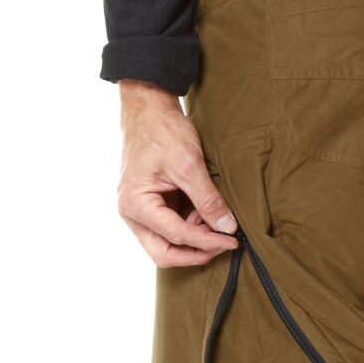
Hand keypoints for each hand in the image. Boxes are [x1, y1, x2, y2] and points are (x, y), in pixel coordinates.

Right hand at [116, 79, 239, 267]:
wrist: (149, 110)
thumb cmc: (163, 131)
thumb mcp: (190, 165)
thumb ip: (208, 200)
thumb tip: (227, 228)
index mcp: (135, 204)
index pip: (176, 235)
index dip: (208, 242)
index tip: (232, 240)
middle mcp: (130, 213)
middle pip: (163, 253)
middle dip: (196, 252)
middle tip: (224, 243)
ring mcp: (136, 211)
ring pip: (165, 244)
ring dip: (193, 240)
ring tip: (217, 223)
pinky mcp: (147, 206)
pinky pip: (167, 229)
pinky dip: (188, 228)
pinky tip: (206, 216)